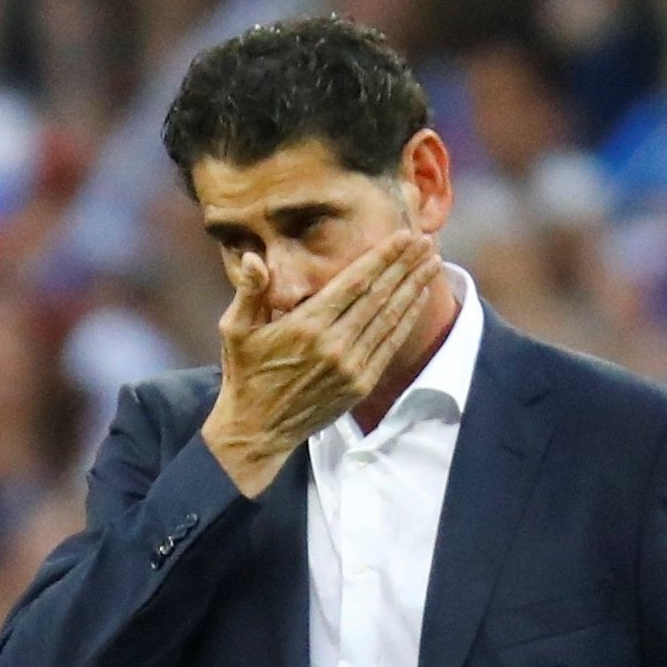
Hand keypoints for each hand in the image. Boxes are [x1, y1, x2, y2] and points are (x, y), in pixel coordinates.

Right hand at [202, 231, 439, 495]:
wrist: (257, 429)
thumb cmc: (245, 374)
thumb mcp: (234, 330)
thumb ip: (249, 291)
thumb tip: (255, 257)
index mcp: (306, 325)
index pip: (354, 283)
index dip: (382, 258)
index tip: (402, 237)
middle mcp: (333, 344)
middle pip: (379, 296)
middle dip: (405, 266)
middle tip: (425, 242)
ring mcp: (350, 367)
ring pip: (389, 319)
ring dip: (413, 289)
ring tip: (431, 263)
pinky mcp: (359, 385)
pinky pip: (389, 346)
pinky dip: (406, 320)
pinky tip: (417, 300)